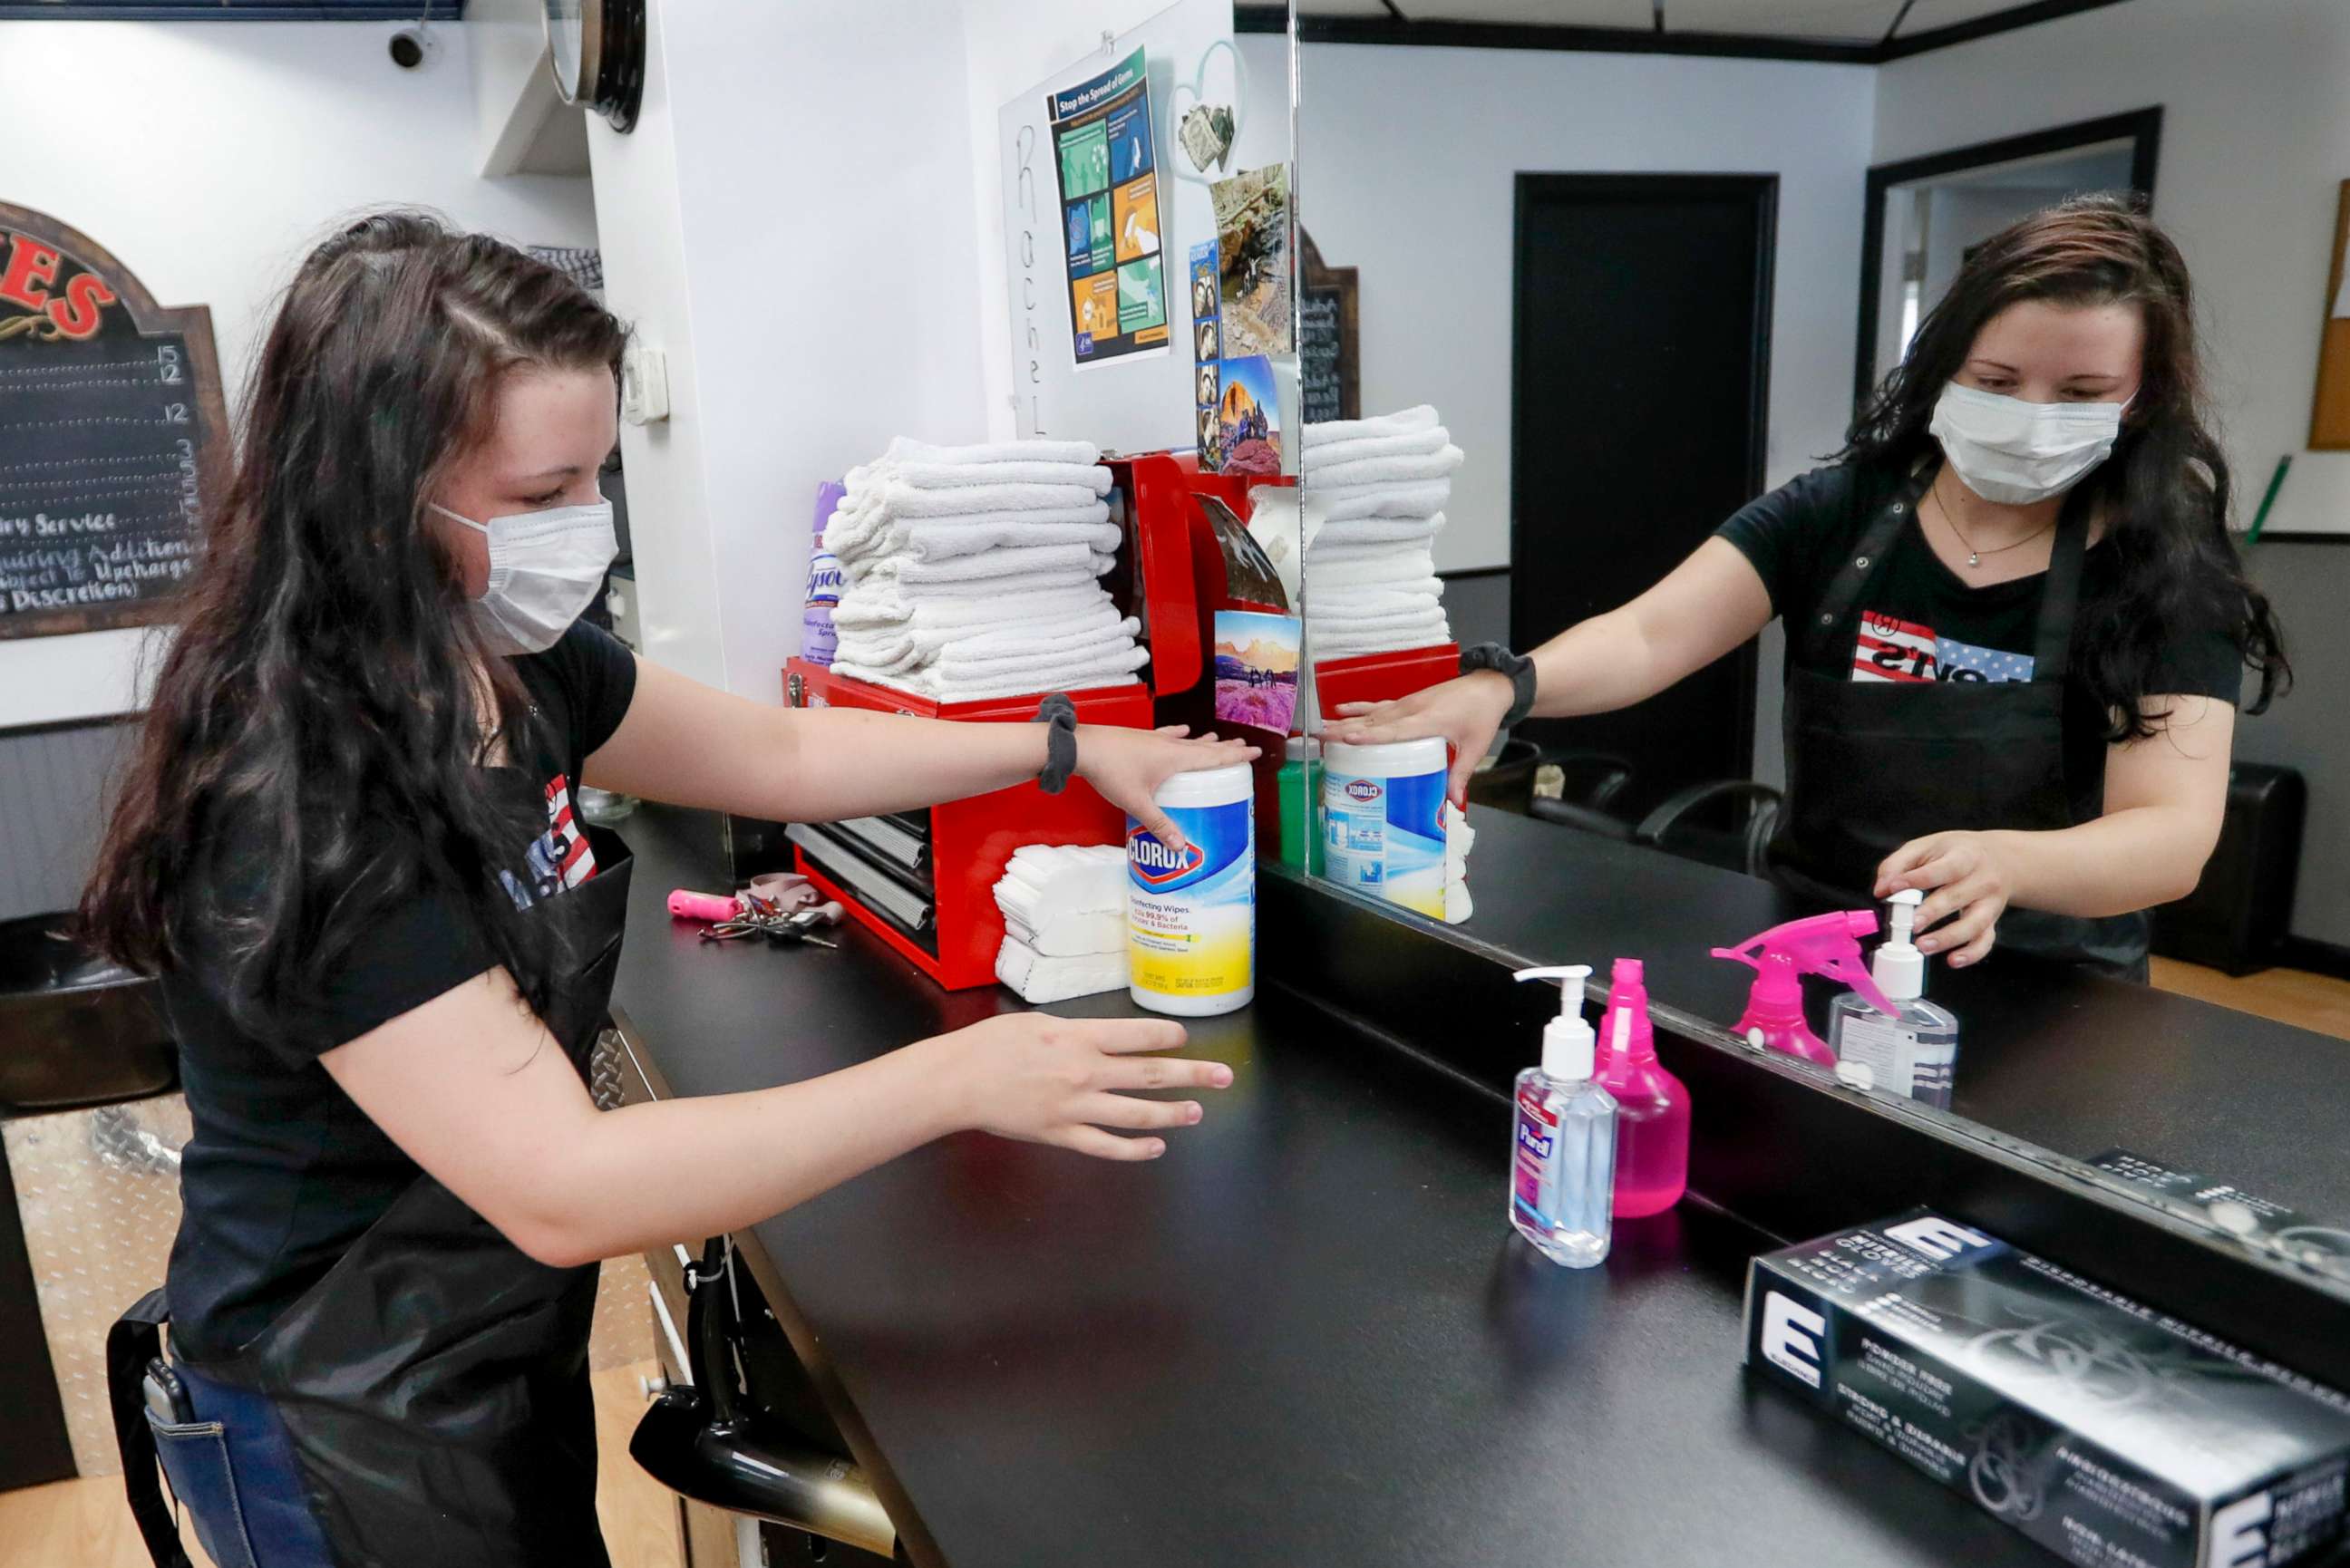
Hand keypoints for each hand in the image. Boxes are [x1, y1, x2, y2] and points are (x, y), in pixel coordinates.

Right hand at [929, 1013, 1232, 1160]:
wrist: (959, 1081)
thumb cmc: (991, 1045)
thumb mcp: (1038, 1021)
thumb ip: (1075, 1031)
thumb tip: (1102, 1037)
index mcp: (1079, 1037)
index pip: (1139, 1036)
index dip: (1169, 1035)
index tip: (1186, 1037)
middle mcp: (1086, 1071)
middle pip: (1151, 1073)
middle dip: (1192, 1074)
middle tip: (1223, 1075)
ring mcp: (1077, 1106)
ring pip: (1137, 1113)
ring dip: (1173, 1112)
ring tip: (1198, 1112)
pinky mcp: (1063, 1134)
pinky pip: (1107, 1145)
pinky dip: (1135, 1149)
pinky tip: (1156, 1147)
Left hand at [1076, 724, 1257, 851]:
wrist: (1083, 748)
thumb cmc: (1111, 772)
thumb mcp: (1138, 803)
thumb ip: (1160, 824)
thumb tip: (1181, 846)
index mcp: (1175, 758)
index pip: (1213, 757)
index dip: (1235, 756)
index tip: (1254, 751)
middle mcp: (1169, 745)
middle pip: (1204, 747)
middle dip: (1225, 748)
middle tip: (1244, 747)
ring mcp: (1154, 740)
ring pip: (1187, 741)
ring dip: (1204, 742)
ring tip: (1218, 740)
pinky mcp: (1140, 738)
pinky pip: (1167, 736)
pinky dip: (1178, 735)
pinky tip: (1182, 731)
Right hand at [1331, 672, 1514, 806]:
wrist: (1489, 686)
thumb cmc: (1482, 715)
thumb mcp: (1475, 747)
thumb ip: (1460, 773)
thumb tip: (1450, 802)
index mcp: (1429, 720)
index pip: (1395, 730)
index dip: (1371, 735)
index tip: (1347, 738)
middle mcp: (1412, 710)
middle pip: (1374, 721)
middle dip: (1345, 729)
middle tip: (1318, 737)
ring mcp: (1407, 703)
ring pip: (1371, 713)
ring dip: (1345, 720)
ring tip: (1320, 727)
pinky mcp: (1407, 701)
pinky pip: (1378, 706)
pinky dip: (1359, 707)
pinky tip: (1340, 709)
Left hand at [1875, 831, 2016, 967]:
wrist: (2002, 859)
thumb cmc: (1958, 852)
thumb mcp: (1928, 846)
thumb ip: (1899, 863)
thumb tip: (1881, 889)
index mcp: (1965, 857)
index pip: (1943, 869)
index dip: (1918, 879)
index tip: (1894, 888)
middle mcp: (1982, 881)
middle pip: (1957, 898)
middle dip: (1933, 912)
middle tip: (1911, 924)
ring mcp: (1990, 903)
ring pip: (1974, 924)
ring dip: (1948, 937)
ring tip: (1923, 946)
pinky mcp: (1992, 921)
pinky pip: (1986, 940)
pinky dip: (1972, 953)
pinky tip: (1953, 960)